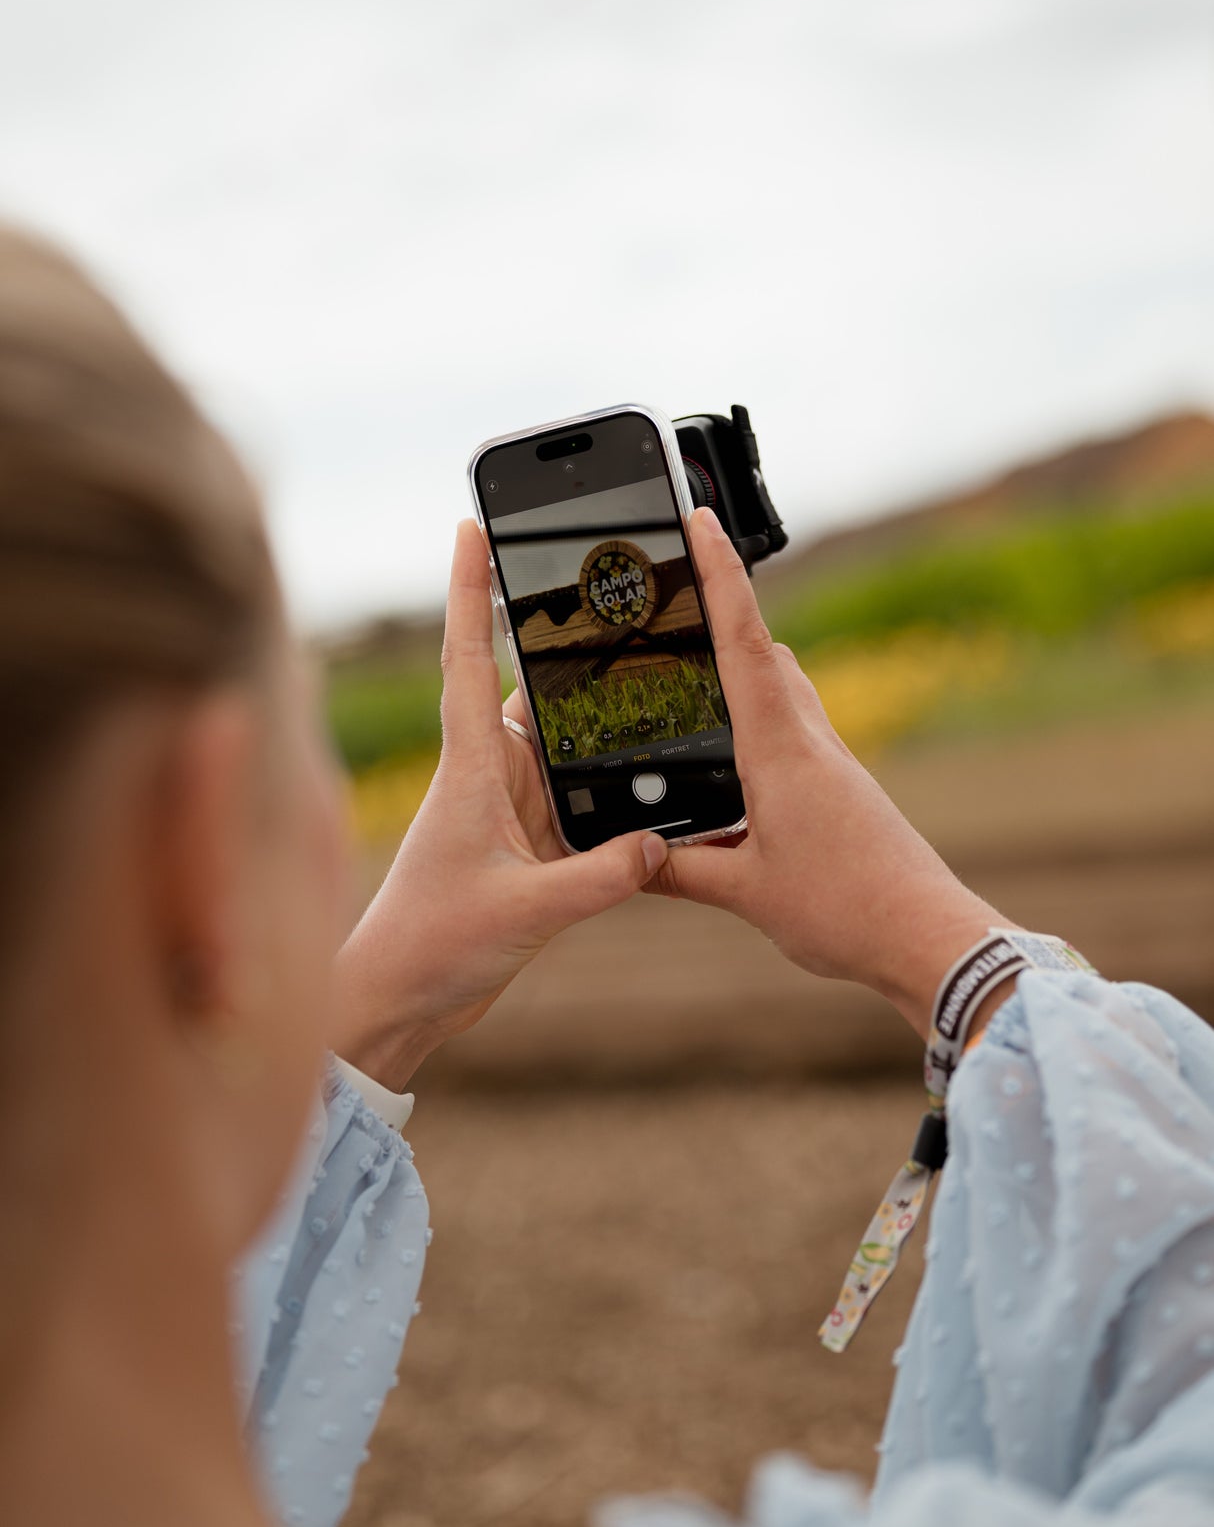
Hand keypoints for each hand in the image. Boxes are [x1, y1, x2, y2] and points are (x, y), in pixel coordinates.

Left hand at [329, 520, 668, 1088]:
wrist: (400, 1002)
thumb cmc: (432, 948)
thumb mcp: (524, 913)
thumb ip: (597, 877)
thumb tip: (659, 842)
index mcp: (470, 768)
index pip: (464, 655)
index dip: (467, 587)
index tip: (470, 523)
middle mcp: (488, 775)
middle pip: (532, 688)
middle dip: (563, 641)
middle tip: (607, 586)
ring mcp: (508, 808)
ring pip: (564, 744)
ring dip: (596, 722)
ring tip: (650, 678)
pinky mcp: (528, 846)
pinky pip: (580, 799)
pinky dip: (610, 787)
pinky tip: (651, 783)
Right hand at [648, 509, 1009, 1039]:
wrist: (928, 938)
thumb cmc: (847, 910)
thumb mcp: (745, 893)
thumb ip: (678, 872)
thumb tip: (626, 859)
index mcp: (782, 749)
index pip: (744, 642)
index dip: (719, 576)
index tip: (699, 519)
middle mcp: (810, 740)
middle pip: (766, 651)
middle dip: (725, 610)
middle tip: (678, 583)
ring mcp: (830, 761)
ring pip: (783, 688)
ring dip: (743, 665)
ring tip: (692, 665)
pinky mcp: (840, 787)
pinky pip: (791, 729)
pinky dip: (755, 720)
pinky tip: (731, 758)